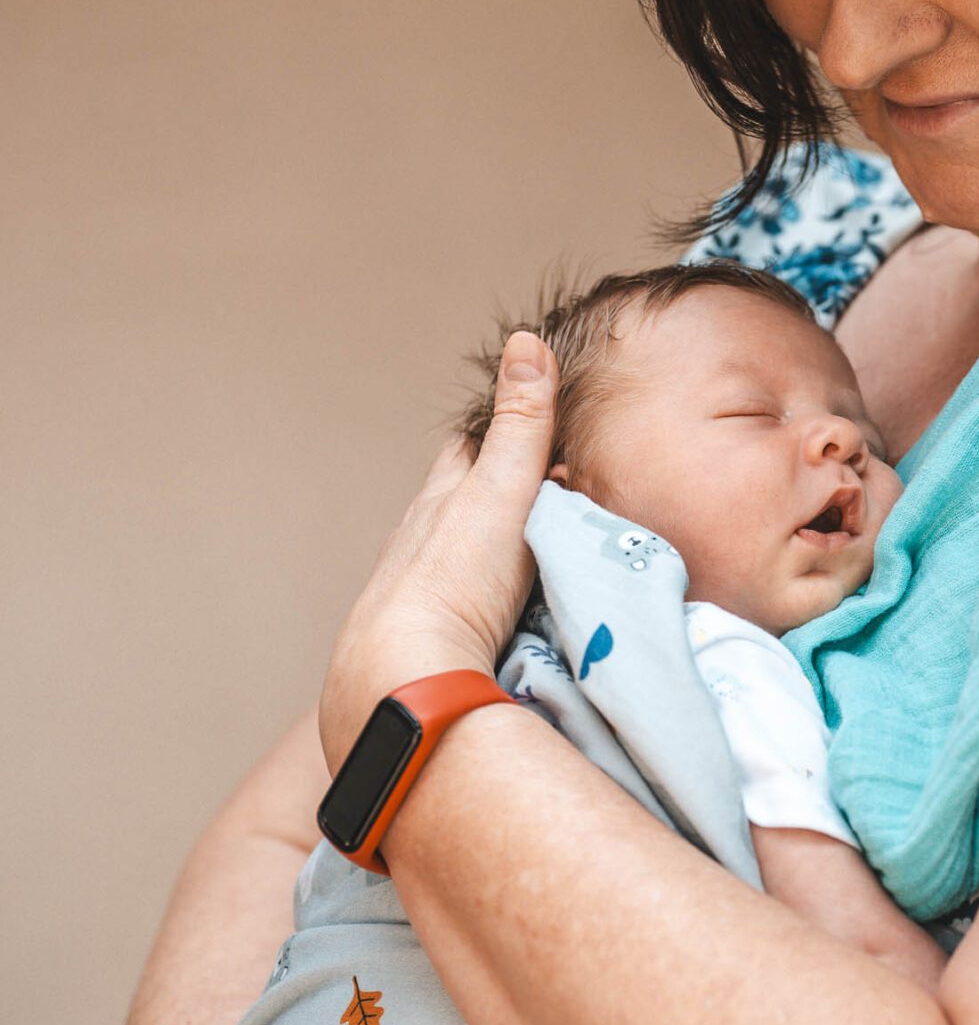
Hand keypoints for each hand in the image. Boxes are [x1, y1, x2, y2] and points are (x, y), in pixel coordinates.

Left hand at [319, 331, 560, 771]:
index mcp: (435, 508)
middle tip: (525, 501)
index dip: (491, 439)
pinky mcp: (415, 662)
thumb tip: (524, 340)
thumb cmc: (456, 582)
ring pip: (442, 574)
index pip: (462, 457)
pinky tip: (489, 637)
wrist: (406, 684)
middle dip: (479, 503)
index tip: (524, 431)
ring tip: (513, 574)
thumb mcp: (502, 491)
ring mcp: (408, 610)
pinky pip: (447, 629)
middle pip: (446, 514)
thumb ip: (522, 425)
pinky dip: (472, 621)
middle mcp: (411, 553)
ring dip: (474, 568)